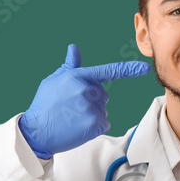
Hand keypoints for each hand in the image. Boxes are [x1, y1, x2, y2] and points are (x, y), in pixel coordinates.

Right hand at [19, 44, 149, 158]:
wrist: (36, 132)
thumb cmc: (44, 104)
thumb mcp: (54, 81)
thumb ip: (69, 66)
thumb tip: (73, 48)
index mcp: (78, 76)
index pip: (107, 71)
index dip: (128, 69)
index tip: (143, 68)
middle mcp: (86, 90)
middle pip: (103, 94)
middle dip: (92, 100)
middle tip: (71, 107)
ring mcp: (91, 107)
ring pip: (102, 110)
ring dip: (91, 114)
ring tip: (72, 118)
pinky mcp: (94, 124)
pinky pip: (103, 123)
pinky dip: (94, 127)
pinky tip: (78, 127)